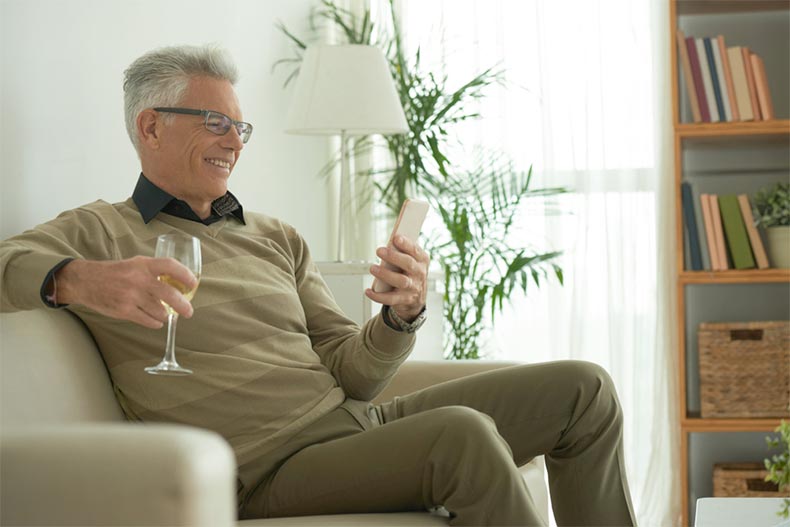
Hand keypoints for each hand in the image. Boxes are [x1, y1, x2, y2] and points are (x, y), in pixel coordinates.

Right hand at [56, 256, 197, 328]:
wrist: (85, 281)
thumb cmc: (115, 272)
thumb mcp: (135, 264)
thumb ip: (154, 271)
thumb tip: (178, 283)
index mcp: (143, 265)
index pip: (171, 266)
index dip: (185, 275)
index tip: (193, 284)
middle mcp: (139, 279)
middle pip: (170, 294)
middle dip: (183, 306)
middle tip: (188, 311)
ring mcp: (131, 296)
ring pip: (160, 311)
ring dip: (166, 315)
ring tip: (165, 314)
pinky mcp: (124, 310)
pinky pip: (148, 321)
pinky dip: (155, 322)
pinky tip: (155, 320)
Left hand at [365, 235, 429, 321]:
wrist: (416, 298)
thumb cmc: (410, 274)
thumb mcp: (412, 261)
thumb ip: (403, 252)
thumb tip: (388, 244)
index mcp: (422, 260)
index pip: (415, 250)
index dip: (406, 244)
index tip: (396, 238)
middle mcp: (419, 273)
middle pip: (408, 263)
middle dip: (393, 256)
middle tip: (379, 250)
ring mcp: (413, 288)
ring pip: (400, 281)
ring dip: (385, 274)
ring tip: (372, 268)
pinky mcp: (404, 300)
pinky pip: (390, 299)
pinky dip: (378, 296)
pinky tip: (368, 291)